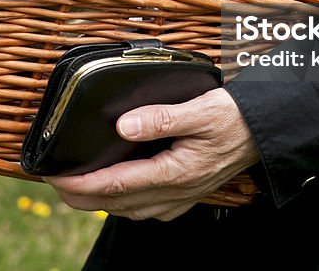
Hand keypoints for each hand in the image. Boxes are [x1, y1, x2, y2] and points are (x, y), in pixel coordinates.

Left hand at [44, 88, 258, 220]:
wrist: (265, 132)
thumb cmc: (234, 119)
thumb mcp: (201, 109)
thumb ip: (161, 118)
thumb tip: (123, 127)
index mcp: (176, 173)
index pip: (117, 185)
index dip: (83, 184)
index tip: (56, 178)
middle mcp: (176, 192)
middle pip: (117, 203)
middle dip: (82, 197)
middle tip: (54, 183)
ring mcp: (181, 197)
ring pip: (130, 209)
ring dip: (100, 201)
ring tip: (76, 187)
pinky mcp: (185, 194)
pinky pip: (147, 207)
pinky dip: (123, 201)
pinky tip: (116, 190)